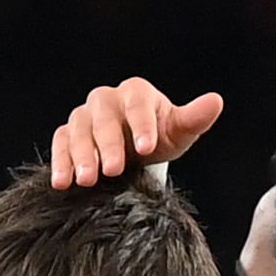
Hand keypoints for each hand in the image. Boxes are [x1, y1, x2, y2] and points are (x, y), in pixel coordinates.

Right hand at [50, 79, 225, 189]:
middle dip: (109, 145)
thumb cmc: (157, 138)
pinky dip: (60, 163)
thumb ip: (194, 118)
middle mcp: (106, 100)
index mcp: (136, 93)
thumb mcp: (178, 131)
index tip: (147, 147)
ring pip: (78, 131)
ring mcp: (83, 117)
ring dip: (81, 156)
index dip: (142, 125)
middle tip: (114, 169)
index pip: (138, 105)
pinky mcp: (66, 135)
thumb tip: (216, 102)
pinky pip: (59, 144)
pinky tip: (62, 182)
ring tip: (87, 180)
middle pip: (104, 118)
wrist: (133, 151)